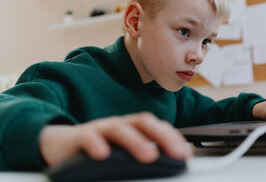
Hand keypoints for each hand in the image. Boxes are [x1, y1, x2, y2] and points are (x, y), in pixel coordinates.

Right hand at [39, 112, 191, 165]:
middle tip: (178, 154)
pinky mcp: (78, 137)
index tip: (186, 154)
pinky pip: (87, 137)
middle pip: (143, 122)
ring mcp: (99, 129)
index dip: (172, 137)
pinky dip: (95, 143)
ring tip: (150, 155)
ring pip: (119, 128)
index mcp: (131, 128)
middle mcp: (118, 125)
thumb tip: (168, 163)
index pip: (156, 127)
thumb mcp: (122, 151)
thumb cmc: (97, 148)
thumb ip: (142, 152)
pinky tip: (103, 154)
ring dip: (136, 141)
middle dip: (163, 137)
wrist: (60, 144)